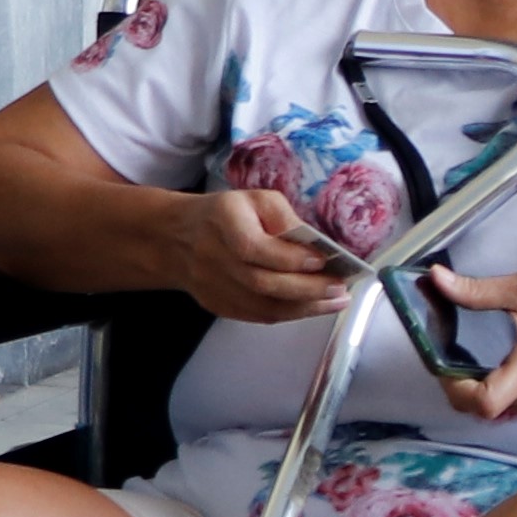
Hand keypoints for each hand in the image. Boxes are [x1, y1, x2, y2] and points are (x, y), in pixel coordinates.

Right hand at [166, 187, 347, 324]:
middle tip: (339, 288)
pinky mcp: (217, 305)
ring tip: (334, 302)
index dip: (291, 258)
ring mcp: (213, 286)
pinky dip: (287, 315)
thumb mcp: (256, 199)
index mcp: (223, 220)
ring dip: (304, 308)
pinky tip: (310, 308)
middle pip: (262, 283)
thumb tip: (316, 245)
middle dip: (307, 289)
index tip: (322, 260)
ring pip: (262, 307)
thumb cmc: (225, 214)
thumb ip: (285, 218)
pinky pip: (256, 317)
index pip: (255, 247)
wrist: (177, 238)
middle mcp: (214, 256)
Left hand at [418, 267, 516, 420]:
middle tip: (451, 358)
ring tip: (478, 357)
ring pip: (500, 409)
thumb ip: (479, 290)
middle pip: (483, 409)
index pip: (482, 403)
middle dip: (461, 387)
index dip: (454, 389)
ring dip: (484, 388)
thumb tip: (438, 280)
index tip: (443, 366)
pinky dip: (505, 389)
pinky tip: (507, 363)